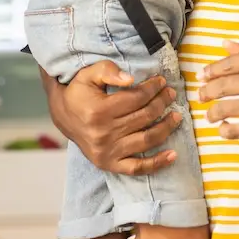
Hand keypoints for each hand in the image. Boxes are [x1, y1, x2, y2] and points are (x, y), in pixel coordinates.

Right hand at [47, 60, 181, 175]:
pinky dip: (157, 163)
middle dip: (162, 103)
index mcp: (99, 111)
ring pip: (146, 140)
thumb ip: (108, 71)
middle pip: (145, 117)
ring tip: (176, 116)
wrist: (62, 117)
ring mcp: (107, 152)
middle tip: (171, 93)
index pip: (137, 98)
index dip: (153, 88)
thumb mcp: (88, 75)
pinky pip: (137, 168)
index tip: (161, 81)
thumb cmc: (79, 93)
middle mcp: (104, 134)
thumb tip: (131, 79)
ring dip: (166, 127)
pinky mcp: (109, 164)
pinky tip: (173, 155)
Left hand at [197, 42, 238, 146]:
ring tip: (210, 115)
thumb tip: (224, 45)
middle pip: (222, 85)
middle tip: (201, 96)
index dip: (211, 71)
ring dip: (212, 113)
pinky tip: (224, 129)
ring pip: (224, 108)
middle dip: (206, 92)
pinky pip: (234, 130)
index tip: (202, 77)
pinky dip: (224, 130)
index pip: (229, 63)